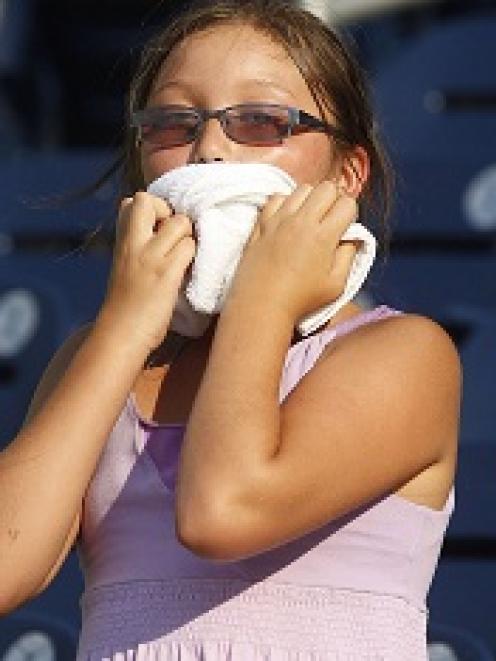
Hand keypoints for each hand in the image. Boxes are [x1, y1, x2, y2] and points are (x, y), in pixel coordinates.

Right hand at [99, 192, 195, 352]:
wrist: (121, 334)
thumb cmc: (127, 305)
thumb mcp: (126, 266)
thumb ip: (139, 245)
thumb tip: (165, 230)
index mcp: (122, 241)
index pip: (133, 201)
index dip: (153, 210)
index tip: (158, 231)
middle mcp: (133, 244)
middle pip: (148, 200)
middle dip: (168, 212)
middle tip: (173, 239)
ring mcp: (150, 257)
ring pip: (180, 223)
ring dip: (187, 239)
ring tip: (181, 261)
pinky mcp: (166, 274)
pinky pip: (190, 248)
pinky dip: (192, 258)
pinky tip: (185, 274)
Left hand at [229, 181, 359, 323]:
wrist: (260, 306)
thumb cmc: (300, 300)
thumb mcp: (336, 285)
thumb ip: (349, 257)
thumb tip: (353, 237)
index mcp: (323, 236)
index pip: (347, 203)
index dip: (349, 214)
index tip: (343, 229)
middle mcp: (301, 221)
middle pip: (327, 187)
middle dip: (333, 199)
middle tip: (329, 220)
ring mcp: (279, 220)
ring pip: (302, 188)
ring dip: (311, 199)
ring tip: (308, 218)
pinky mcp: (261, 223)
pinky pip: (276, 197)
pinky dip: (285, 202)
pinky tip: (287, 219)